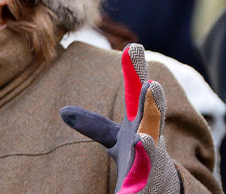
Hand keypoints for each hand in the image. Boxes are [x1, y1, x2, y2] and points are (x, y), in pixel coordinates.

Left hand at [60, 44, 182, 193]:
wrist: (163, 183)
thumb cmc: (139, 152)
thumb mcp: (114, 136)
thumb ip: (92, 124)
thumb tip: (63, 111)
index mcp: (141, 120)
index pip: (137, 93)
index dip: (135, 71)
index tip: (132, 46)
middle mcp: (151, 135)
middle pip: (153, 117)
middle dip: (153, 103)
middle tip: (151, 86)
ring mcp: (152, 159)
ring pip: (151, 152)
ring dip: (148, 145)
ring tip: (143, 139)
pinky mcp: (147, 182)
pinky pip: (139, 186)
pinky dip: (134, 189)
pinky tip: (127, 193)